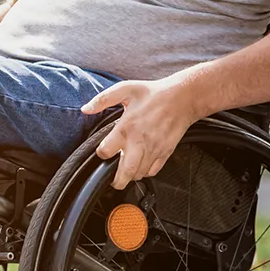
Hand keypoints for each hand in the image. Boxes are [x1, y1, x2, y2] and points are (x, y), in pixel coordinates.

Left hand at [81, 75, 201, 189]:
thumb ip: (103, 99)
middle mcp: (140, 142)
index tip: (103, 152)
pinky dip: (144, 172)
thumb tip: (85, 109)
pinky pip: (153, 171)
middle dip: (116, 181)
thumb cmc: (154, 93)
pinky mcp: (165, 153)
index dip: (101, 154)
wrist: (183, 97)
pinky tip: (140, 165)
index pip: (107, 151)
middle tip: (112, 181)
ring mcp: (154, 149)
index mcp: (127, 127)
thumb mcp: (125, 89)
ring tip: (125, 170)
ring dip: (130, 176)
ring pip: (138, 174)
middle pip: (125, 172)